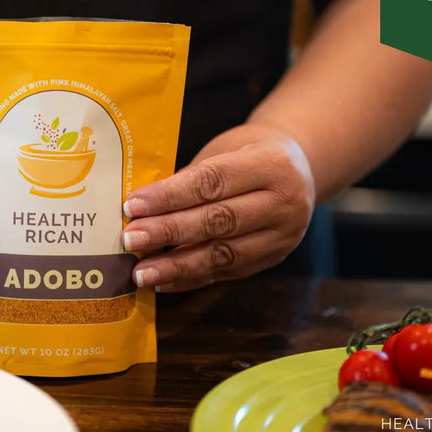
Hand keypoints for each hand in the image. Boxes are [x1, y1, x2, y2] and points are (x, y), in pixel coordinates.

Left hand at [122, 123, 314, 291]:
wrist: (300, 168)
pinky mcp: (273, 258)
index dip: (170, 196)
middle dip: (169, 232)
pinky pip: (227, 272)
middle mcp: (283, 203)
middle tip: (130, 239)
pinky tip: (163, 281)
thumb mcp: (226, 150)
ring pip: (223, 254)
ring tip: (141, 271)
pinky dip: (192, 278)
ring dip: (177, 265)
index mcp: (270, 165)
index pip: (212, 182)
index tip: (133, 206)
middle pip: (218, 220)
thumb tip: (142, 208)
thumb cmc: (249, 153)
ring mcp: (282, 235)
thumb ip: (191, 179)